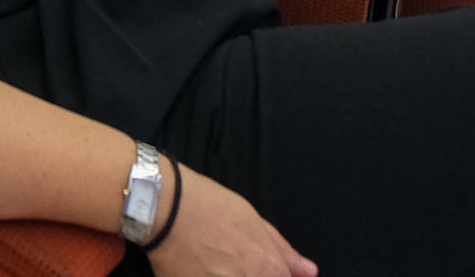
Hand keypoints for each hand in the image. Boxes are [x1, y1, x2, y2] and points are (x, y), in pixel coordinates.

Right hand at [150, 167, 315, 276]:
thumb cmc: (210, 206)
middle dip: (249, 274)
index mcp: (267, 269)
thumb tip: (309, 272)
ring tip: (214, 262)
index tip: (260, 268)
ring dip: (228, 274)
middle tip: (230, 261)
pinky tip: (203, 269)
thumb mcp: (254, 220)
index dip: (277, 276)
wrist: (165, 206)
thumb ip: (283, 251)